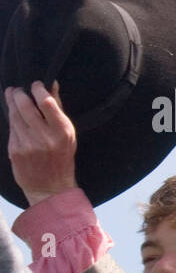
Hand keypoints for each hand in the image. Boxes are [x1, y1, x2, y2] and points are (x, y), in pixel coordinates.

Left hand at [5, 81, 78, 205]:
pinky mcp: (15, 150)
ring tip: (12, 95)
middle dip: (19, 93)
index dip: (37, 88)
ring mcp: (28, 144)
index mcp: (62, 132)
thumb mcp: (68, 135)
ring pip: (14, 115)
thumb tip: (52, 84)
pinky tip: (14, 115)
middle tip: (18, 90)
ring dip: (11, 102)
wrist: (50, 187)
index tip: (35, 84)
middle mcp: (45, 137)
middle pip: (25, 105)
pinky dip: (11, 118)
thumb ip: (58, 109)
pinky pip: (11, 128)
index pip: (46, 102)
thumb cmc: (61, 158)